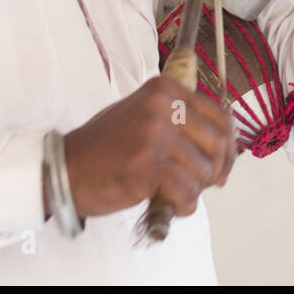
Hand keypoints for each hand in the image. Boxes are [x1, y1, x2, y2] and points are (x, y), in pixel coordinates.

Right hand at [58, 75, 237, 220]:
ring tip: (172, 193)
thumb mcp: (146, 119)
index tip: (220, 167)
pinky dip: (181, 205)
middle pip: (219, 142)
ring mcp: (154, 131)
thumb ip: (182, 123)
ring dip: (194, 190)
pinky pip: (187, 191)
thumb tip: (226, 145)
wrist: (66, 170)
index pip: (221, 116)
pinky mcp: (147, 162)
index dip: (228, 148)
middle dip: (216, 171)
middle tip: (202, 185)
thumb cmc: (107, 150)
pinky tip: (164, 202)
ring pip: (204, 170)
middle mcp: (162, 103)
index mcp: (165, 88)